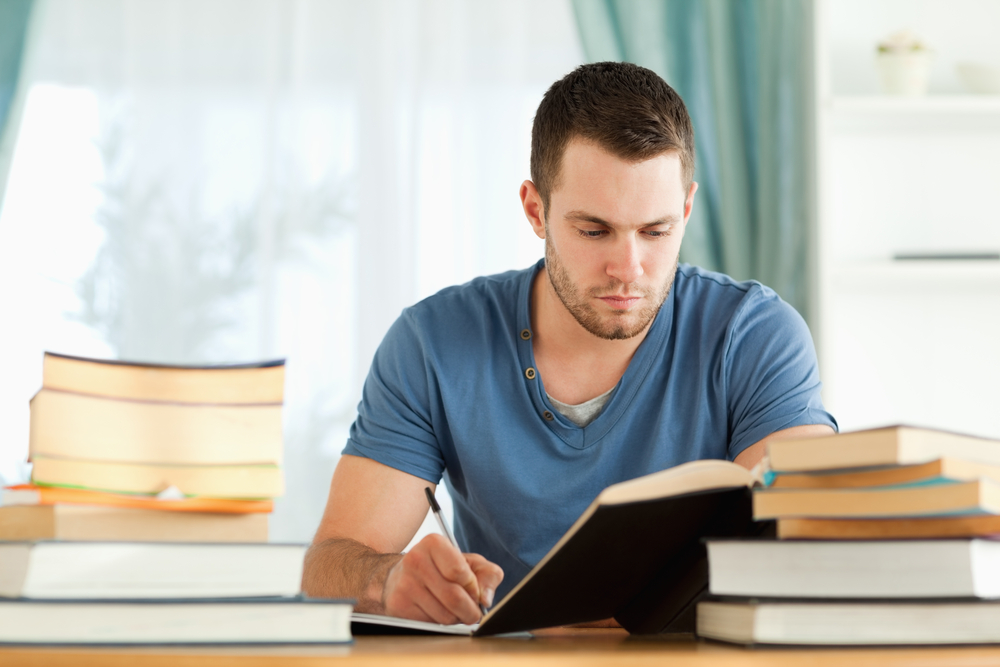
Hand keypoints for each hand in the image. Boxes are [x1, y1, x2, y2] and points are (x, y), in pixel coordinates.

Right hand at [382, 534, 503, 624]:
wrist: (403, 575)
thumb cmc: (442, 567)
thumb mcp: (470, 562)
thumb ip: (488, 574)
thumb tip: (486, 599)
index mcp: (434, 543)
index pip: (459, 572)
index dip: (473, 588)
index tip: (475, 592)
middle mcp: (415, 560)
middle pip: (453, 597)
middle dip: (470, 610)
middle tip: (473, 611)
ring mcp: (404, 584)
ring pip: (444, 615)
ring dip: (456, 618)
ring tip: (453, 609)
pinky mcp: (398, 605)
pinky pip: (430, 624)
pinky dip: (440, 623)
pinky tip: (436, 610)